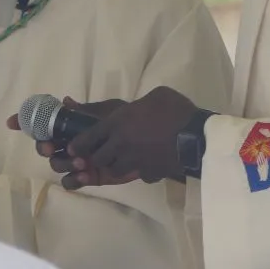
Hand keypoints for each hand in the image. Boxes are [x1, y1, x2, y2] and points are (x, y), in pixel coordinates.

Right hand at [7, 97, 139, 189]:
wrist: (150, 141)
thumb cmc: (127, 122)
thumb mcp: (107, 112)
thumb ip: (85, 110)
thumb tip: (66, 101)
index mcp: (72, 125)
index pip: (44, 123)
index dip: (25, 123)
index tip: (12, 122)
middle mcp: (70, 142)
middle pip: (45, 147)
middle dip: (44, 147)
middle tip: (51, 147)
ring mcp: (78, 160)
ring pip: (57, 164)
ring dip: (63, 163)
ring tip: (80, 161)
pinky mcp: (90, 176)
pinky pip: (73, 182)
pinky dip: (75, 179)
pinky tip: (85, 174)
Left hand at [68, 87, 197, 187]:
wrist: (196, 136)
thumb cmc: (175, 110)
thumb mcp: (157, 95)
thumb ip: (140, 102)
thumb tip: (137, 106)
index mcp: (118, 123)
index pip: (88, 137)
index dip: (78, 144)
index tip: (73, 149)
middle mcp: (120, 144)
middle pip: (98, 158)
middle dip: (97, 157)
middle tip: (100, 154)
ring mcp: (134, 161)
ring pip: (114, 170)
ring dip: (115, 166)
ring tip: (122, 160)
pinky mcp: (148, 173)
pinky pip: (139, 175)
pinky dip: (141, 171)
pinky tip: (148, 165)